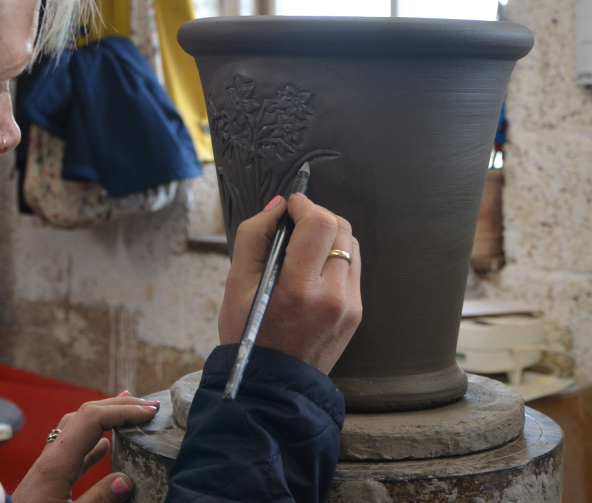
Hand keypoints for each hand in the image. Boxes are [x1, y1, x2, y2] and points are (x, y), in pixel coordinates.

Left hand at [11, 394, 159, 502]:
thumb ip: (97, 500)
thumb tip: (126, 479)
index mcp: (54, 464)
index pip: (92, 419)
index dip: (123, 411)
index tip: (150, 414)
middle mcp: (49, 458)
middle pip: (84, 415)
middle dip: (118, 405)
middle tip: (148, 405)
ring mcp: (47, 468)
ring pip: (79, 429)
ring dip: (106, 418)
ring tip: (130, 416)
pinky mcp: (46, 481)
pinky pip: (74, 450)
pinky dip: (94, 441)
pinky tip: (107, 447)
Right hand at [219, 193, 361, 373]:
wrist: (272, 384)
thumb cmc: (248, 335)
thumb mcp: (235, 284)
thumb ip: (253, 236)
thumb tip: (278, 206)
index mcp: (299, 289)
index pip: (319, 225)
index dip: (305, 205)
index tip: (291, 206)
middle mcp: (333, 297)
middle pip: (341, 229)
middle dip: (318, 215)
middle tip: (296, 222)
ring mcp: (350, 306)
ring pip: (351, 245)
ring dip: (329, 234)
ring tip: (304, 245)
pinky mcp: (356, 312)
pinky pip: (353, 268)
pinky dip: (336, 257)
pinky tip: (314, 268)